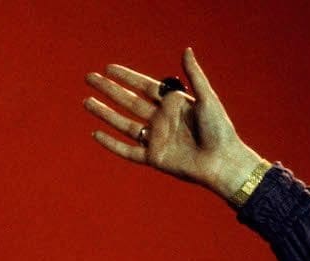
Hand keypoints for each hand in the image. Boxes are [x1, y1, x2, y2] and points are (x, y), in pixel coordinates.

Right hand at [84, 47, 263, 201]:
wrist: (224, 161)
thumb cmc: (220, 130)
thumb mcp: (208, 99)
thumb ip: (195, 76)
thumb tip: (186, 49)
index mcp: (173, 105)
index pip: (144, 87)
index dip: (126, 77)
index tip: (108, 68)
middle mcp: (162, 121)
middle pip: (129, 102)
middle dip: (109, 90)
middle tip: (90, 78)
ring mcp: (157, 139)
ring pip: (124, 124)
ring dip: (105, 113)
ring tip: (86, 101)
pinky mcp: (155, 158)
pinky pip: (128, 150)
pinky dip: (112, 144)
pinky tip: (96, 134)